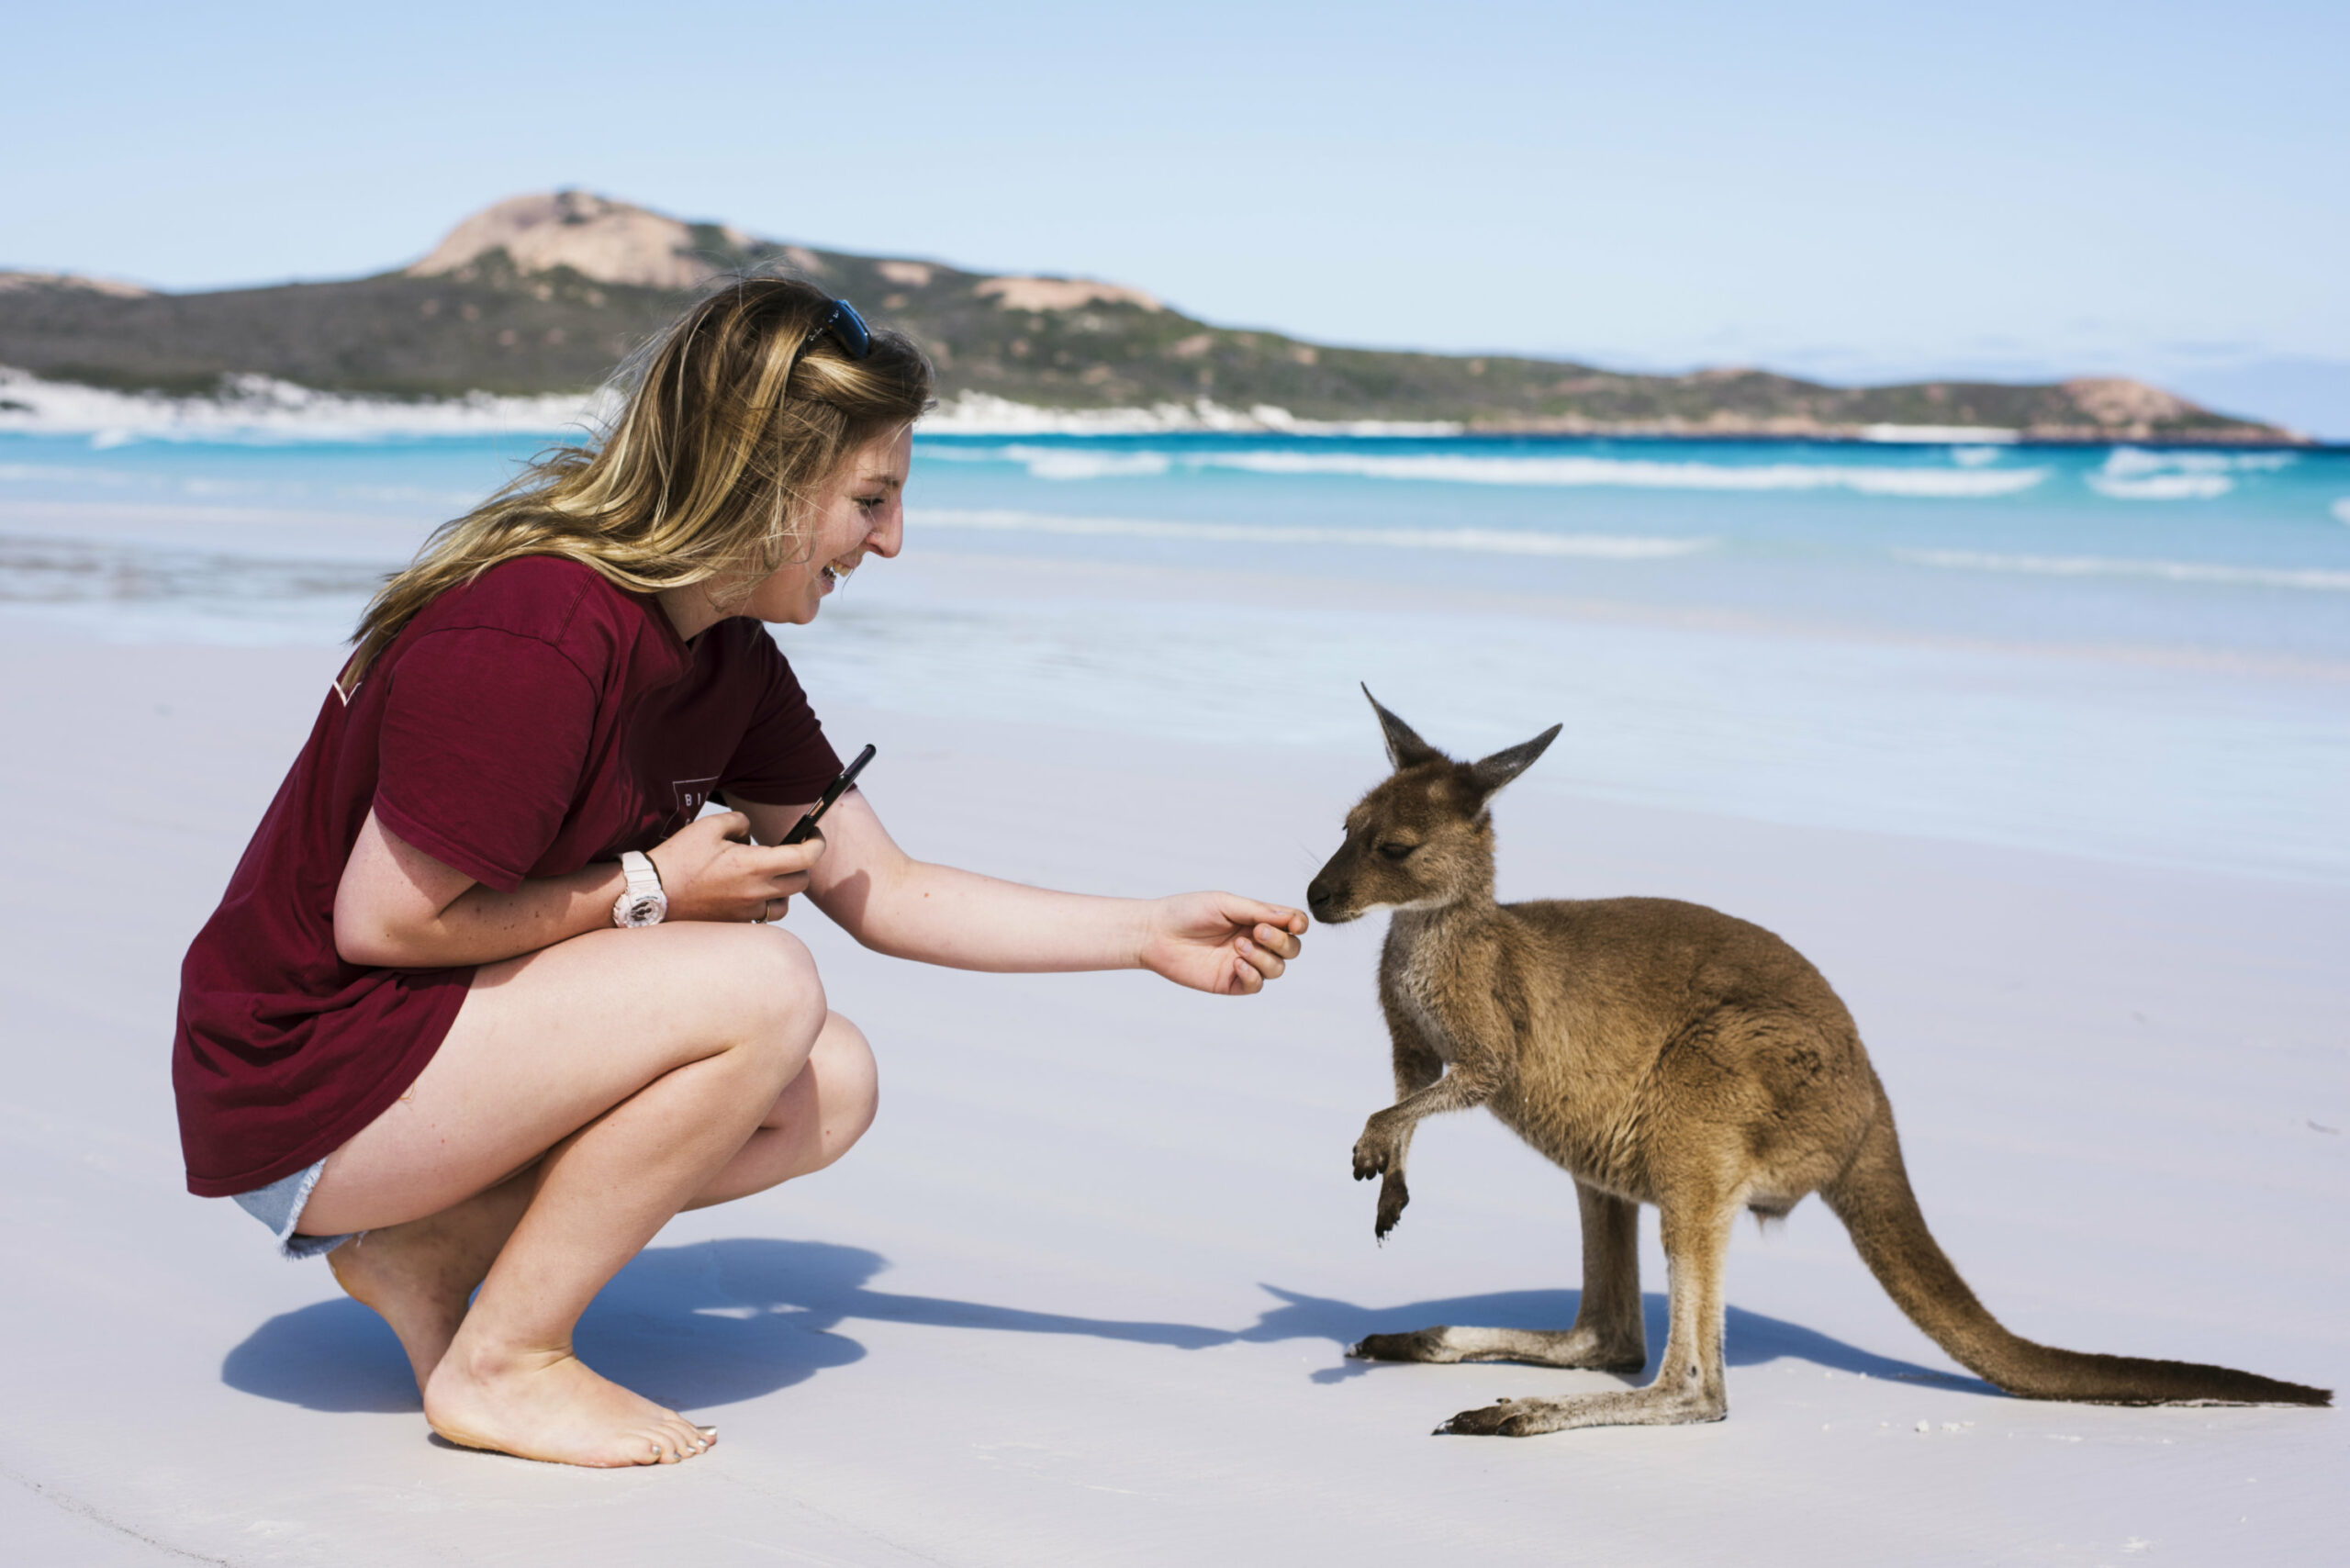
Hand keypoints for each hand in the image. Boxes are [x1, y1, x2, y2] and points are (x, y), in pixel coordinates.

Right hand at [645, 811, 824, 922]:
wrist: (651, 893)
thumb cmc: (679, 858)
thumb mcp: (709, 827)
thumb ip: (740, 823)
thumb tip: (751, 832)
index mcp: (755, 866)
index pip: (805, 858)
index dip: (817, 844)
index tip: (813, 836)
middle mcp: (757, 893)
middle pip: (800, 882)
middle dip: (800, 865)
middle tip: (786, 853)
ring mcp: (747, 913)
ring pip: (785, 905)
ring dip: (783, 889)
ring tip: (765, 876)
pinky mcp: (735, 925)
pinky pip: (763, 918)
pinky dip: (764, 905)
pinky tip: (747, 892)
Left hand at [1138, 892, 1305, 995]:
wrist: (1155, 933)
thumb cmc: (1187, 912)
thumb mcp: (1225, 904)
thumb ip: (1257, 911)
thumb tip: (1290, 918)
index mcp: (1255, 919)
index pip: (1291, 924)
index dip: (1298, 925)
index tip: (1294, 924)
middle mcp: (1254, 942)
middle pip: (1291, 949)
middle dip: (1280, 941)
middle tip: (1256, 932)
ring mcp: (1243, 963)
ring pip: (1277, 969)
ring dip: (1264, 957)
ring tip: (1238, 947)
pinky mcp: (1230, 983)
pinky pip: (1255, 985)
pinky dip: (1252, 974)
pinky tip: (1235, 962)